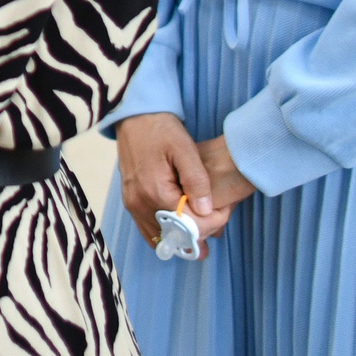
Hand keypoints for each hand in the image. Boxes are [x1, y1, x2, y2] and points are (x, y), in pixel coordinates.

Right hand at [115, 113, 243, 247]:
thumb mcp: (185, 149)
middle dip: (200, 231)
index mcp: (155, 192)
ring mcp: (133, 205)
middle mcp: (140, 204)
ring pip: (162, 236)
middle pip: (176, 235)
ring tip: (203, 223)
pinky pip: (149, 229)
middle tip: (218, 217)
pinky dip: (167, 232)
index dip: (212, 222)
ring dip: (184, 235)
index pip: (190, 225)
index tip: (225, 209)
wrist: (134, 119)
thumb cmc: (160, 130)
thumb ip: (197, 180)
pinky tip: (182, 226)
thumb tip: (206, 210)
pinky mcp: (131, 202)